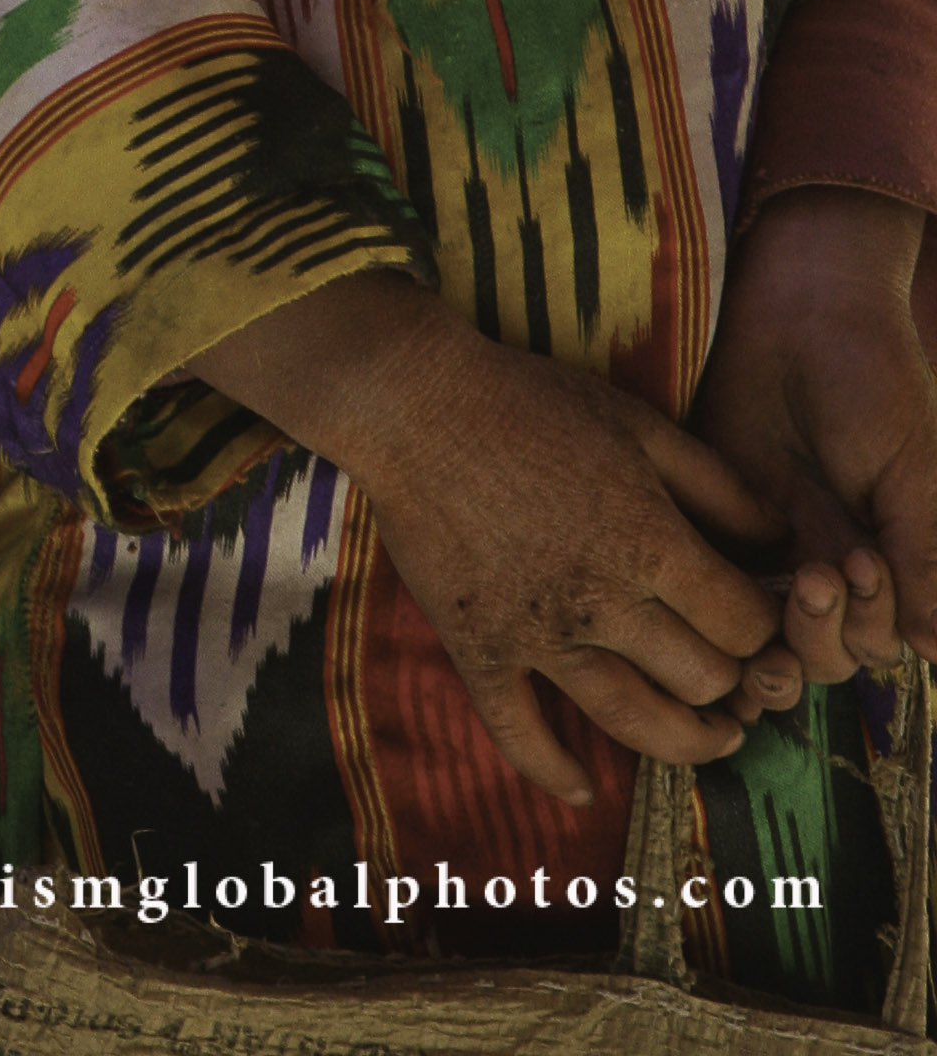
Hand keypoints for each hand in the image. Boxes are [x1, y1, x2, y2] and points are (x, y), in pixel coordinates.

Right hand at [194, 277, 780, 805]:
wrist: (412, 405)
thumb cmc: (528, 401)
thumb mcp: (636, 422)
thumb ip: (716, 483)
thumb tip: (781, 536)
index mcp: (648, 541)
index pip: (742, 624)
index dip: (767, 631)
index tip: (765, 626)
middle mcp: (601, 601)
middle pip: (701, 679)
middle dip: (735, 684)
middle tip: (745, 680)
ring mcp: (538, 635)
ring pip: (633, 722)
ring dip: (686, 743)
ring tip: (713, 740)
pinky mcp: (480, 650)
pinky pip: (521, 733)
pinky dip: (555, 773)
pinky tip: (583, 793)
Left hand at [694, 186, 936, 707]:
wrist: (800, 308)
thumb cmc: (872, 379)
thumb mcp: (910, 465)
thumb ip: (921, 554)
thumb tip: (934, 650)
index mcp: (892, 558)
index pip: (883, 640)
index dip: (875, 623)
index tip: (865, 564)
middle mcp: (837, 566)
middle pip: (830, 653)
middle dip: (827, 634)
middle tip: (816, 574)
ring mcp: (778, 548)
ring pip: (776, 639)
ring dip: (780, 642)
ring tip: (787, 594)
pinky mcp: (725, 522)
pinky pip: (721, 591)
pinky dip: (722, 618)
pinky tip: (719, 612)